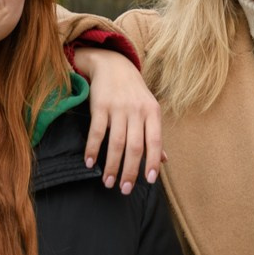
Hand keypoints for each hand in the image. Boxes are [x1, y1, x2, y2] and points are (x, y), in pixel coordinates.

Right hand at [76, 48, 162, 192]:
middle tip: (125, 189)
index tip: (149, 181)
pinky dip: (92, 149)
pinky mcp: (100, 106)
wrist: (113, 65)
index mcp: (152, 112)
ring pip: (116, 143)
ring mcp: (118, 108)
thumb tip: (164, 161)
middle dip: (130, 171)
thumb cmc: (134, 93)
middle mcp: (136, 110)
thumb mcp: (149, 110)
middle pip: (134, 146)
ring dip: (111, 165)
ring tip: (107, 182)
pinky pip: (96, 132)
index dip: (152, 161)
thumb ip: (154, 135)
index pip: (155, 141)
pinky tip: (89, 163)